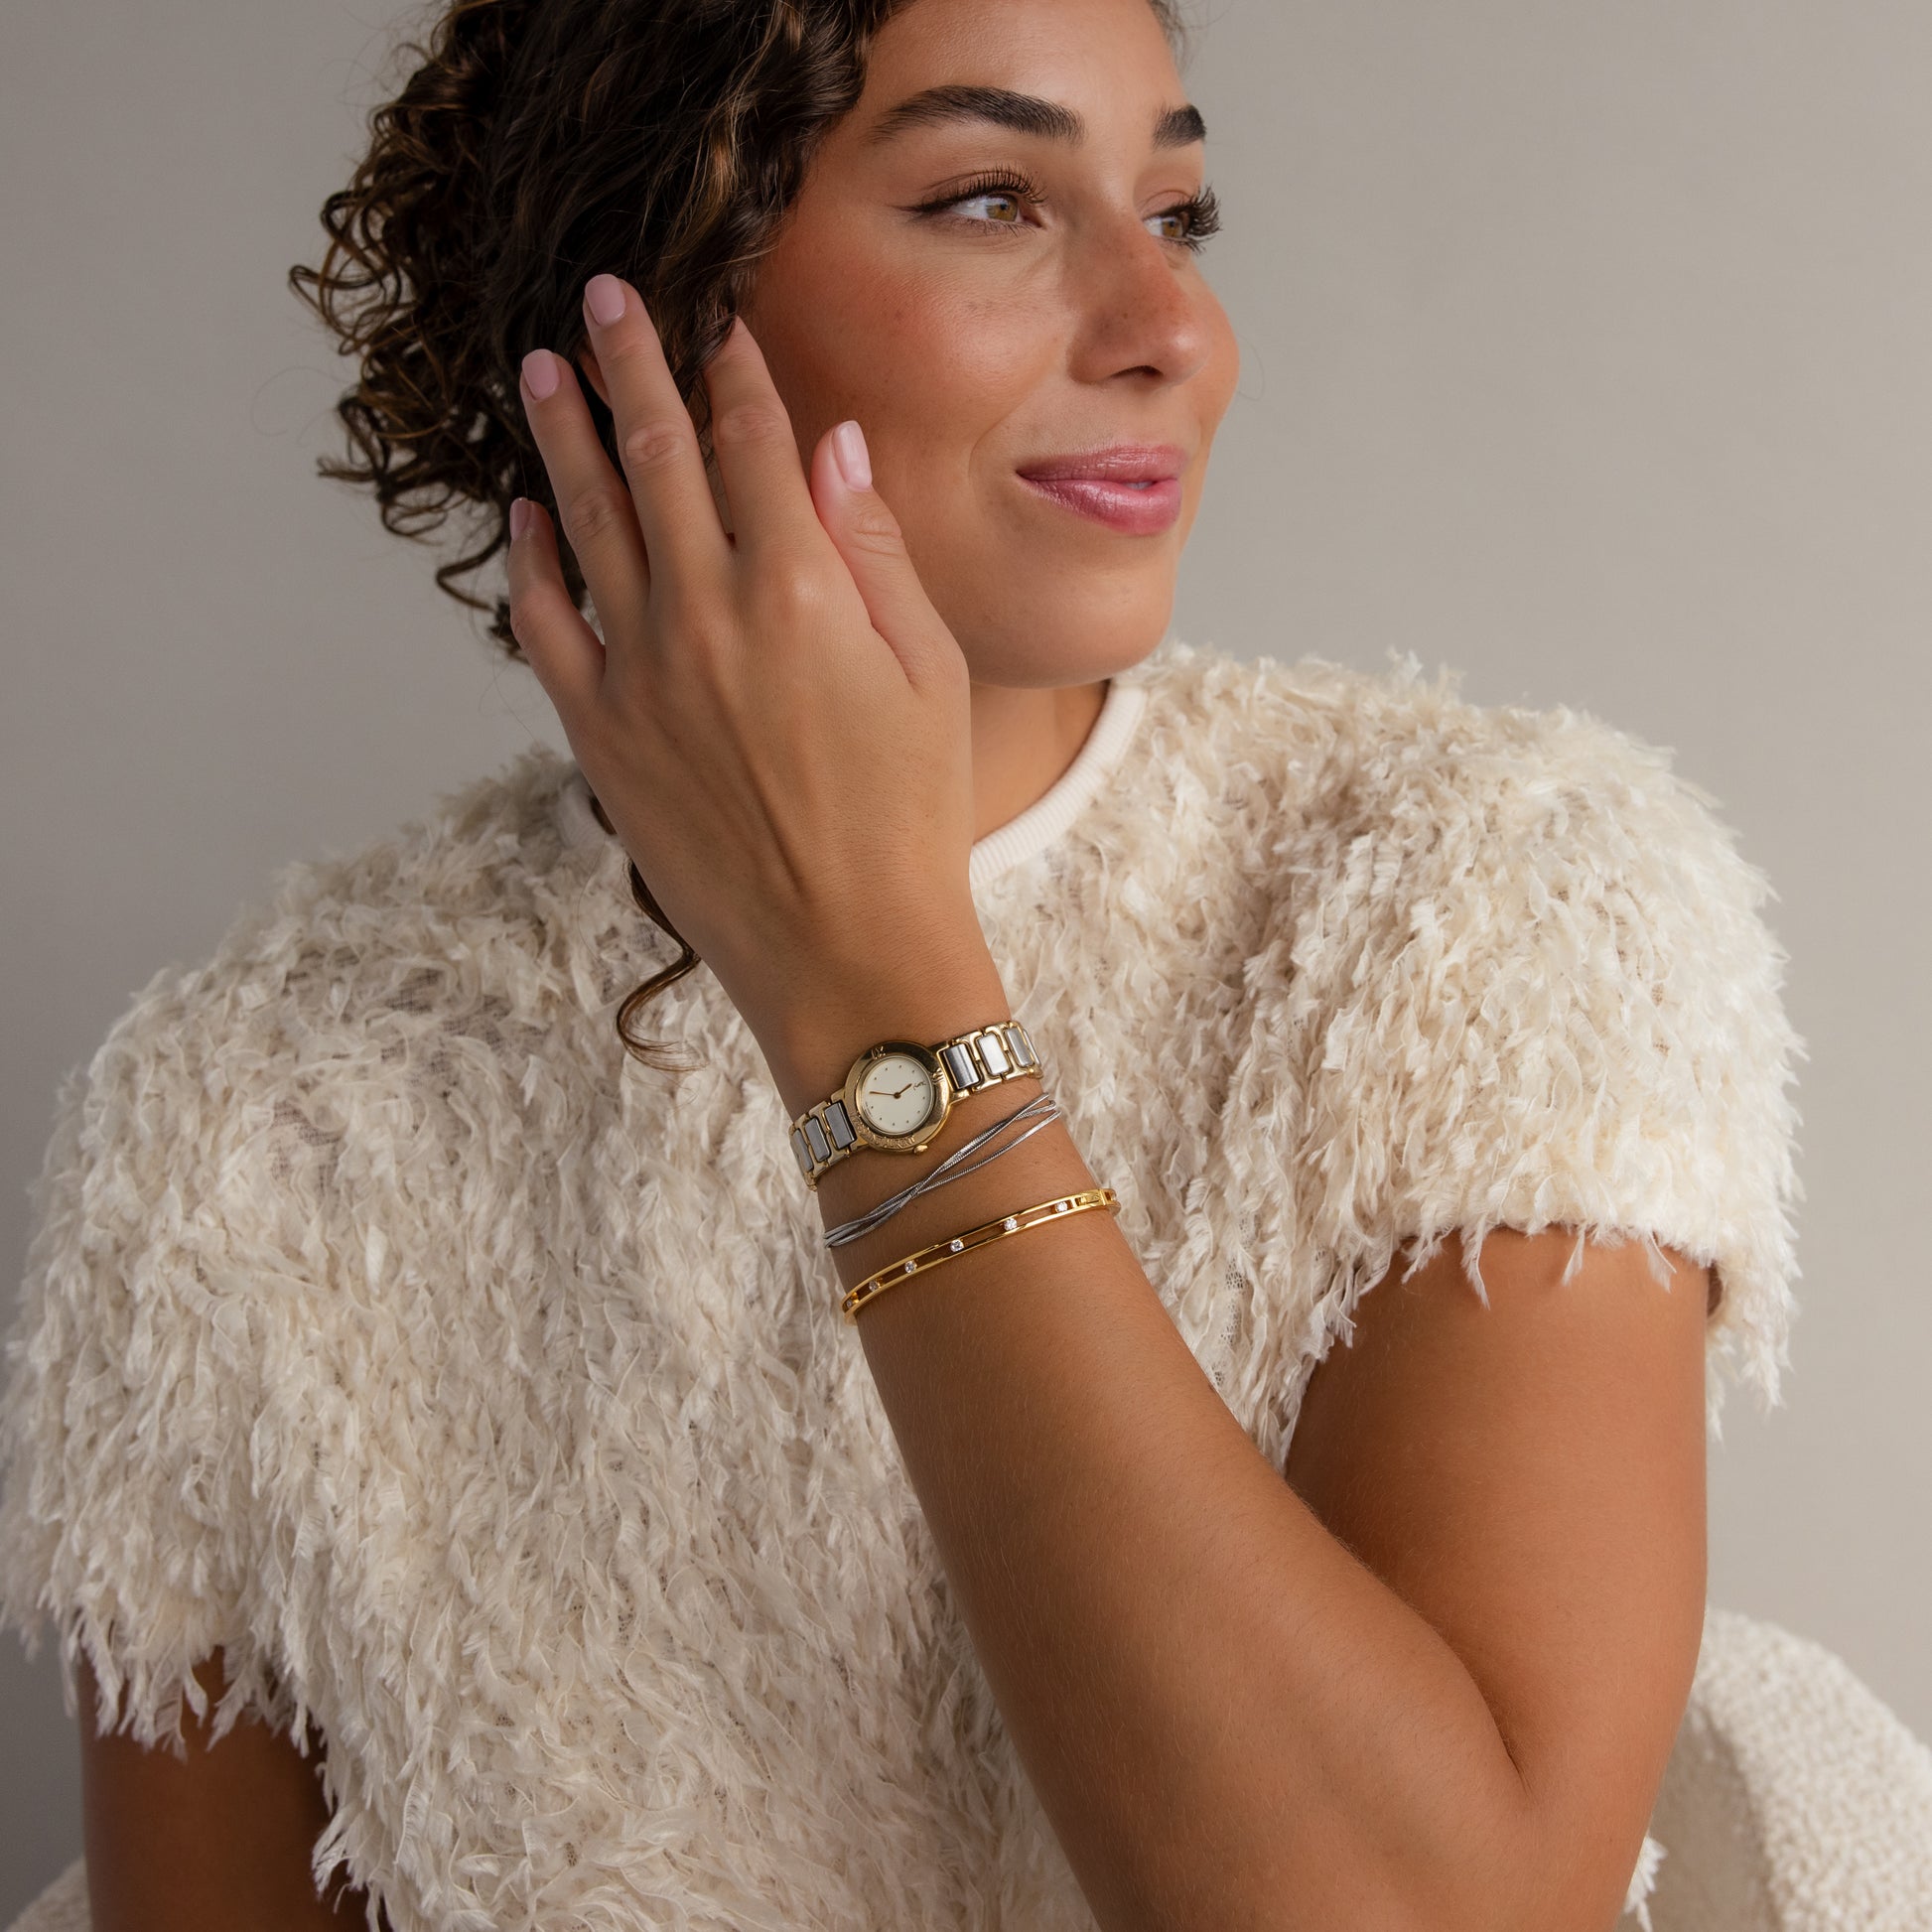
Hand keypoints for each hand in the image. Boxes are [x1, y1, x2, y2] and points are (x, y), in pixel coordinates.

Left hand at [507, 274, 986, 1069]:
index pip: (754, 444)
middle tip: (603, 297)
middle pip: (658, 457)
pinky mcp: (599, 734)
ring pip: (587, 522)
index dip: (731, 370)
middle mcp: (707, 613)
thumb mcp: (930, 673)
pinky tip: (525, 515)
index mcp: (801, 590)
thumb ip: (873, 549)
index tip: (712, 317)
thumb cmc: (908, 820)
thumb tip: (832, 447)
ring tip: (543, 371)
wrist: (843, 951)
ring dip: (564, 437)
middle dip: (631, 365)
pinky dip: (530, 562)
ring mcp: (641, 672)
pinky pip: (545, 625)